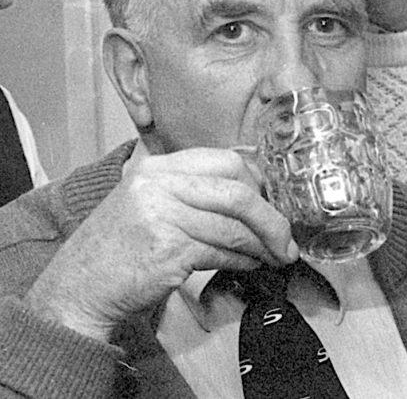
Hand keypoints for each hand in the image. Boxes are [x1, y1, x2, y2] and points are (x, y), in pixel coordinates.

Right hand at [24, 147, 298, 341]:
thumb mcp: (148, 204)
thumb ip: (193, 192)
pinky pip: (223, 251)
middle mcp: (159, 185)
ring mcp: (163, 215)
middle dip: (271, 216)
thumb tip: (256, 194)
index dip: (258, 182)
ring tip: (276, 255)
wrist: (78, 289)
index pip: (226, 160)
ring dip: (263, 244)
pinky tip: (251, 265)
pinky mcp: (169, 249)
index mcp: (157, 168)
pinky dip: (244, 260)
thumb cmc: (120, 249)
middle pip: (238, 190)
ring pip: (234, 225)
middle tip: (286, 237)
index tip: (273, 202)